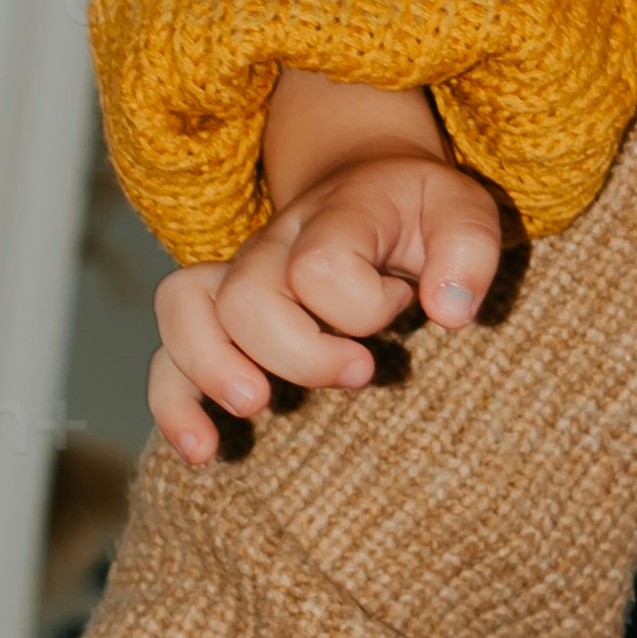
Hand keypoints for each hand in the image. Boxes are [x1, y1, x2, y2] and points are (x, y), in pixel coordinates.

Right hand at [151, 128, 506, 452]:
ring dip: (211, 371)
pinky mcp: (219, 319)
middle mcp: (271, 245)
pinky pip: (167, 354)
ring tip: (255, 411)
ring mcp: (237, 279)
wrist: (369, 185)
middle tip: (360, 373)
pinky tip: (201, 452)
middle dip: (300, 354)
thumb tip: (449, 313)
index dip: (364, 305)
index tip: (400, 302)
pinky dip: (175, 405)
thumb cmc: (418, 213)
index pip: (322, 267)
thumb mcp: (464, 212)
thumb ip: (469, 252)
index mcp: (332, 218)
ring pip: (183, 310)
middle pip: (246, 298)